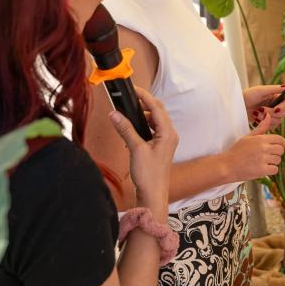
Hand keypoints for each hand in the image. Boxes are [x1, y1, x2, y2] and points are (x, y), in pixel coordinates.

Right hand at [108, 87, 177, 210]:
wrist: (153, 195)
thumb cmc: (148, 175)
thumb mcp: (135, 149)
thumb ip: (125, 129)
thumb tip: (114, 113)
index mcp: (168, 133)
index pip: (157, 107)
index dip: (145, 96)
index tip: (133, 89)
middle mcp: (169, 135)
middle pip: (157, 112)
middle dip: (143, 104)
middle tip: (128, 98)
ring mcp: (165, 141)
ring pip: (153, 121)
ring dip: (141, 115)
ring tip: (127, 113)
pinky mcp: (159, 147)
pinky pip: (151, 130)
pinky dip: (141, 126)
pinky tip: (130, 129)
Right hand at [223, 113, 284, 180]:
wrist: (227, 165)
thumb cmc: (237, 151)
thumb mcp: (248, 137)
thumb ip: (260, 128)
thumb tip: (269, 116)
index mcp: (261, 139)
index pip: (279, 139)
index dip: (284, 143)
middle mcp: (264, 148)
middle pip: (280, 150)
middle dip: (277, 153)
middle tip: (268, 156)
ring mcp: (263, 159)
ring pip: (278, 160)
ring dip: (273, 162)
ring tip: (262, 162)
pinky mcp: (263, 170)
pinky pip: (275, 170)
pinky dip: (270, 170)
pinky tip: (262, 168)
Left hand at [243, 84, 284, 128]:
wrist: (239, 106)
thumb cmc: (248, 96)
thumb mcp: (261, 90)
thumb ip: (275, 89)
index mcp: (276, 97)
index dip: (283, 107)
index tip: (275, 109)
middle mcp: (276, 106)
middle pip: (284, 114)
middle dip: (271, 112)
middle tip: (260, 109)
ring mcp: (272, 115)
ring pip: (278, 121)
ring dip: (265, 118)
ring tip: (256, 113)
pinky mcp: (267, 123)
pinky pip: (272, 127)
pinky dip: (264, 124)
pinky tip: (256, 119)